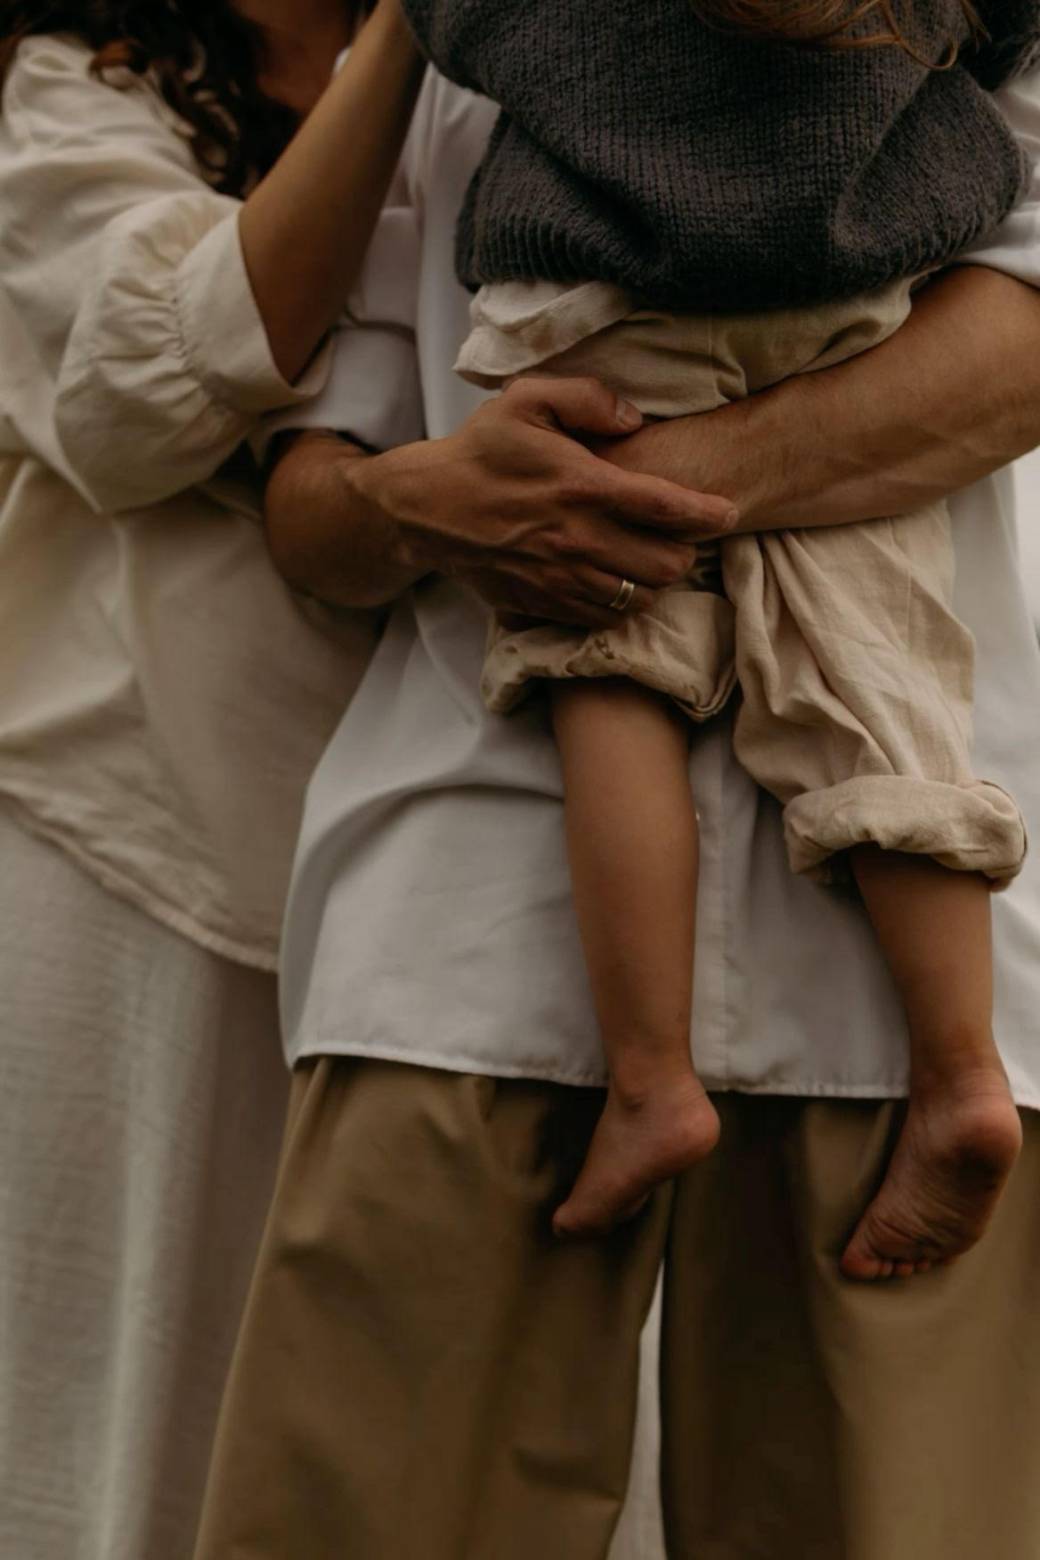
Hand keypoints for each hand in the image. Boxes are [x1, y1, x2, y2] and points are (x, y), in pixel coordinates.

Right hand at [349, 376, 737, 625]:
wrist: (426, 509)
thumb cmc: (481, 451)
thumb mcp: (526, 399)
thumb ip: (588, 397)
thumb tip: (636, 419)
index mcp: (581, 486)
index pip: (665, 507)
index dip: (708, 513)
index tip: (728, 512)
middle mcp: (577, 539)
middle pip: (665, 564)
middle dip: (685, 551)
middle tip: (680, 535)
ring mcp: (561, 578)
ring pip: (640, 597)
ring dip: (656, 581)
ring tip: (652, 559)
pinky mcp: (546, 604)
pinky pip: (607, 618)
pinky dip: (624, 604)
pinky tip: (619, 581)